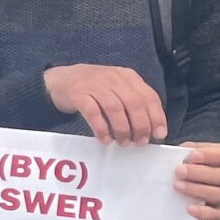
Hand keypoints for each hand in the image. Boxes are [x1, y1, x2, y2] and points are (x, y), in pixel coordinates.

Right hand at [42, 64, 167, 144]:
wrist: (61, 79)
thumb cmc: (94, 89)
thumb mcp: (117, 89)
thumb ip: (132, 103)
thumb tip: (150, 129)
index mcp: (127, 77)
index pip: (149, 96)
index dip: (156, 117)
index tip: (159, 135)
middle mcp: (113, 78)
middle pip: (133, 103)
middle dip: (140, 125)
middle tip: (140, 142)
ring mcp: (94, 85)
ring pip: (115, 108)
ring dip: (122, 128)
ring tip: (123, 142)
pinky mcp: (78, 94)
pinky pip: (93, 112)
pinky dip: (101, 128)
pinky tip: (105, 139)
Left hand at [174, 143, 219, 219]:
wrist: (176, 178)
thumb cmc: (183, 159)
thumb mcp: (184, 150)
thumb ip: (182, 149)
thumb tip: (174, 150)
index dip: (212, 155)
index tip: (191, 156)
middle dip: (199, 173)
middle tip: (178, 171)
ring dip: (197, 190)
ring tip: (177, 185)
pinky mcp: (215, 211)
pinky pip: (218, 215)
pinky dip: (205, 213)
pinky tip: (189, 208)